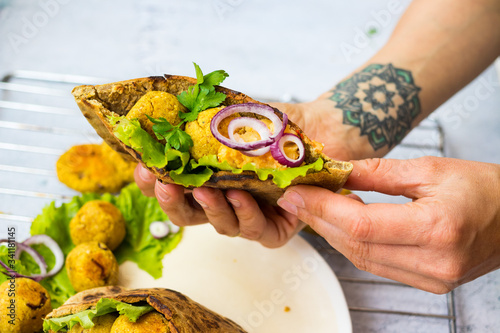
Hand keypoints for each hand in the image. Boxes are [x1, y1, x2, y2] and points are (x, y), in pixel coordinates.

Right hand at [134, 99, 356, 247]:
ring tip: (208, 189)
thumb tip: (168, 109)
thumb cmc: (276, 126)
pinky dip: (246, 215)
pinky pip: (257, 231)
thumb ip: (206, 120)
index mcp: (210, 180)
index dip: (152, 183)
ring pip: (221, 225)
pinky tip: (242, 197)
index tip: (141, 168)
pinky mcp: (277, 228)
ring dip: (211, 209)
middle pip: (188, 215)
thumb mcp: (236, 118)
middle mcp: (226, 202)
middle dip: (172, 203)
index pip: (173, 188)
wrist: (319, 129)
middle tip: (165, 185)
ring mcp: (250, 217)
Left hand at [277, 156, 499, 292]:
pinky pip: (377, 265)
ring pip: (362, 260)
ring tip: (311, 208)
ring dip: (332, 234)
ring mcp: (432, 279)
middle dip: (319, 220)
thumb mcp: (431, 169)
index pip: (360, 225)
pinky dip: (353, 245)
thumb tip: (338, 171)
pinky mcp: (428, 283)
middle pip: (355, 246)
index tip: (297, 192)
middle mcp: (434, 262)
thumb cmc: (485, 189)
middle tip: (295, 198)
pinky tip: (340, 224)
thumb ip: (379, 173)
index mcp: (437, 228)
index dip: (322, 208)